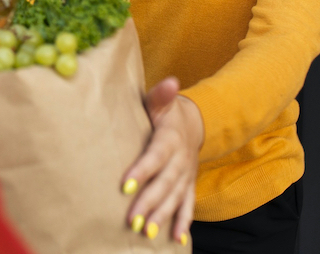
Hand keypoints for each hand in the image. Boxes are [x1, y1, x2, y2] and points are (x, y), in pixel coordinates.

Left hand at [121, 77, 203, 243]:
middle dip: (149, 201)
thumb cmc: (166, 112)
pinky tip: (175, 240)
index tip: (126, 185)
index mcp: (170, 138)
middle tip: (132, 219)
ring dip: (163, 216)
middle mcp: (181, 159)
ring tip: (148, 232)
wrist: (193, 123)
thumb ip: (161, 94)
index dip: (143, 170)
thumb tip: (170, 82)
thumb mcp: (161, 100)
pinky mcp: (188, 185)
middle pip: (165, 182)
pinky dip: (183, 223)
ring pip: (175, 198)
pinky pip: (188, 206)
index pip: (156, 155)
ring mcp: (186, 174)